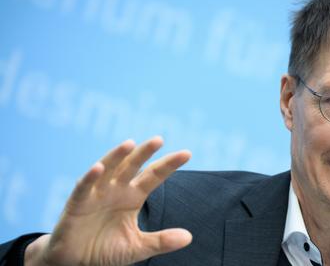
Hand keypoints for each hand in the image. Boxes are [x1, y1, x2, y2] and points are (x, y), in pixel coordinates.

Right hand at [25, 137, 191, 265]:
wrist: (76, 263)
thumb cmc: (107, 250)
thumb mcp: (138, 246)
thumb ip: (161, 241)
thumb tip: (189, 237)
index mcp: (133, 196)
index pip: (154, 176)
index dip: (169, 165)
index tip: (187, 153)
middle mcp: (116, 190)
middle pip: (133, 166)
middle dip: (144, 152)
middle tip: (159, 139)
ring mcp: (96, 194)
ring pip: (108, 169)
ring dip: (117, 156)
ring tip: (130, 144)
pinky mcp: (77, 203)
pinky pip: (84, 187)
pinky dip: (90, 177)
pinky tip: (99, 167)